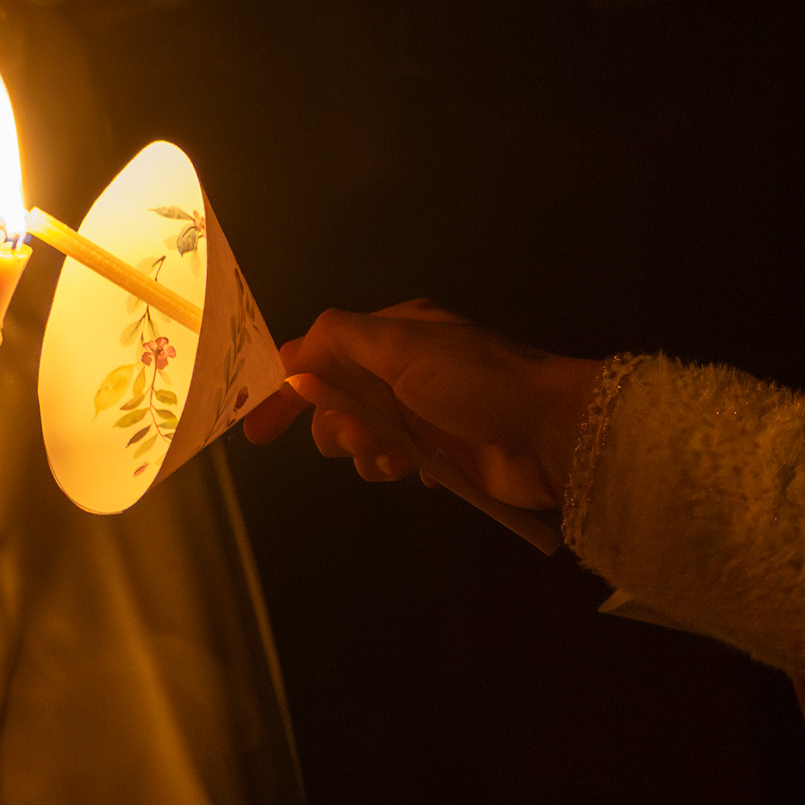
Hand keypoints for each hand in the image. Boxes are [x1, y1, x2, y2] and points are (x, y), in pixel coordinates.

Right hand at [243, 300, 595, 516]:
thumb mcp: (405, 344)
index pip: (322, 354)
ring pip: (360, 440)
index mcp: (396, 333)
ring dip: (368, 454)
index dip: (287, 387)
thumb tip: (293, 350)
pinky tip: (420, 471)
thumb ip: (343, 339)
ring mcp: (421, 414)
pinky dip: (396, 468)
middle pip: (335, 403)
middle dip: (337, 427)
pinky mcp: (439, 453)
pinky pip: (392, 464)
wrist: (549, 432)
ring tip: (398, 458)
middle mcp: (404, 369)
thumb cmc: (476, 382)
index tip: (255, 427)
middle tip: (363, 437)